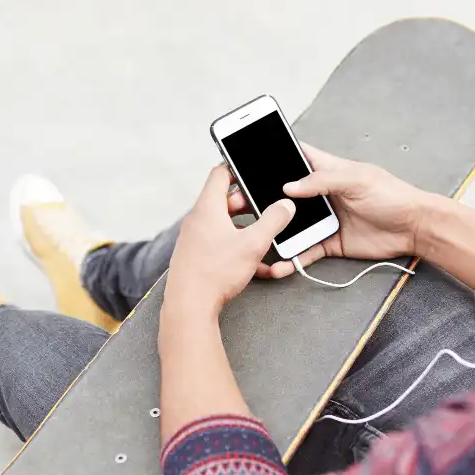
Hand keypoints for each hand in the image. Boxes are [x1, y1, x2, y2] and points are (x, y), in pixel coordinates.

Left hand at [163, 165, 295, 318]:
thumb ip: (273, 221)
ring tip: (264, 238)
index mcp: (208, 208)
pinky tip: (258, 266)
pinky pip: (220, 245)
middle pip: (224, 201)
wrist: (189, 305)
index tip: (253, 171)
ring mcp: (195, 239)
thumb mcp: (253, 244)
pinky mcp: (196, 257)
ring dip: (245, 229)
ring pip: (225, 225)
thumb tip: (285, 205)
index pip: (220, 174)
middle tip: (266, 208)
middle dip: (248, 204)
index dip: (237, 168)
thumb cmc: (215, 272)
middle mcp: (198, 220)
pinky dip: (238, 249)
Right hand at [255, 144, 444, 278]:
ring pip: (291, 227)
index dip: (273, 157)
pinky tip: (280, 265)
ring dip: (273, 234)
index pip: (295, 158)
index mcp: (326, 171)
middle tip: (238, 207)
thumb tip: (289, 186)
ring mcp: (323, 220)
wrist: (414, 227)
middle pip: (285, 197)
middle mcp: (321, 194)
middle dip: (262, 201)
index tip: (248, 163)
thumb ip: (322, 180)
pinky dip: (292, 260)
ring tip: (253, 239)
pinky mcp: (329, 243)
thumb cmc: (392, 195)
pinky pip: (305, 252)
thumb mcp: (357, 179)